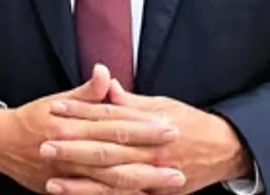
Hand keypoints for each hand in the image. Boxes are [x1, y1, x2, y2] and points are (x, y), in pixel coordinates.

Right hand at [0, 65, 185, 193]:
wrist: (0, 144)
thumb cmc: (33, 119)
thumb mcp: (57, 101)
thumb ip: (86, 93)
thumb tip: (105, 72)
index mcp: (72, 123)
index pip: (114, 123)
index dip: (142, 125)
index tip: (168, 124)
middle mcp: (70, 148)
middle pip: (116, 154)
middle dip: (149, 156)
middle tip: (178, 155)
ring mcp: (67, 173)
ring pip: (109, 181)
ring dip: (142, 181)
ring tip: (170, 181)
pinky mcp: (63, 190)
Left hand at [46, 80, 249, 194]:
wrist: (224, 149)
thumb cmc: (191, 123)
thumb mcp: (163, 105)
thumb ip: (132, 102)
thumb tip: (108, 86)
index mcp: (148, 122)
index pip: (107, 116)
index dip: (80, 112)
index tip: (55, 108)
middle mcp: (149, 148)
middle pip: (105, 148)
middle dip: (73, 147)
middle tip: (44, 143)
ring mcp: (153, 173)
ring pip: (112, 178)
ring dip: (81, 181)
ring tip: (52, 181)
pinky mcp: (155, 191)